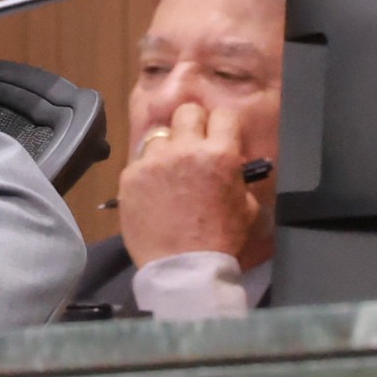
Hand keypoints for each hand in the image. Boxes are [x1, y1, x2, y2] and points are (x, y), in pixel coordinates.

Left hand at [118, 100, 261, 265]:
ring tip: (171, 171)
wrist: (183, 265)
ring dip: (167, 148)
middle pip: (186, 111)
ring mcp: (153, 162)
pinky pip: (139, 161)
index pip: (222, 115)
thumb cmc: (221, 238)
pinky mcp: (129, 176)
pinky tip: (154, 190)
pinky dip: (147, 171)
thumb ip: (237, 176)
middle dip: (192, 124)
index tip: (219, 136)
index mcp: (220, 154)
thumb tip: (229, 163)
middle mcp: (185, 150)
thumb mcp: (247, 205)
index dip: (222, 125)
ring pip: (159, 135)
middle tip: (193, 144)